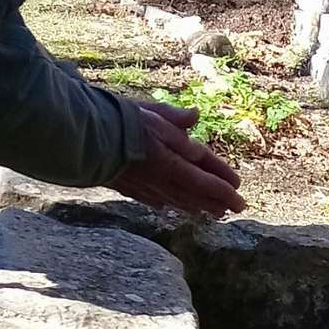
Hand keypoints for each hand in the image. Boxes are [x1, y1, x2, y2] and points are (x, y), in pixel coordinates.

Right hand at [112, 93, 244, 222]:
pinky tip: (165, 207)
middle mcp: (162, 180)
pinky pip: (152, 199)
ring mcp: (145, 186)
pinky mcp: (127, 187)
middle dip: (215, 201)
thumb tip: (195, 115)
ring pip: (175, 200)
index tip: (239, 192)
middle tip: (233, 209)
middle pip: (194, 194)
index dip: (223, 185)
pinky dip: (164, 204)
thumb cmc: (123, 126)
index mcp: (173, 163)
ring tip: (209, 213)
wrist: (89, 143)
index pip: (205, 178)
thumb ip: (176, 120)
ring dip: (195, 206)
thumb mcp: (154, 115)